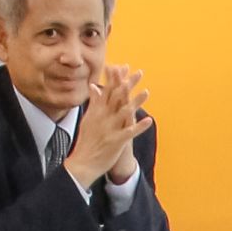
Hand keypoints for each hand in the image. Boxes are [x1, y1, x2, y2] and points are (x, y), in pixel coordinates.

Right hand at [68, 66, 149, 187]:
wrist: (82, 164)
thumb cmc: (86, 142)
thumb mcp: (87, 119)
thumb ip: (93, 102)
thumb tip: (94, 87)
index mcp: (97, 111)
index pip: (108, 90)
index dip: (117, 78)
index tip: (124, 67)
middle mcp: (103, 117)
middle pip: (117, 97)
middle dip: (128, 84)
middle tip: (139, 73)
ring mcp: (110, 129)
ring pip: (124, 112)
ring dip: (136, 101)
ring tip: (146, 92)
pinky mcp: (115, 141)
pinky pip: (129, 132)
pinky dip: (139, 126)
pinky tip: (149, 120)